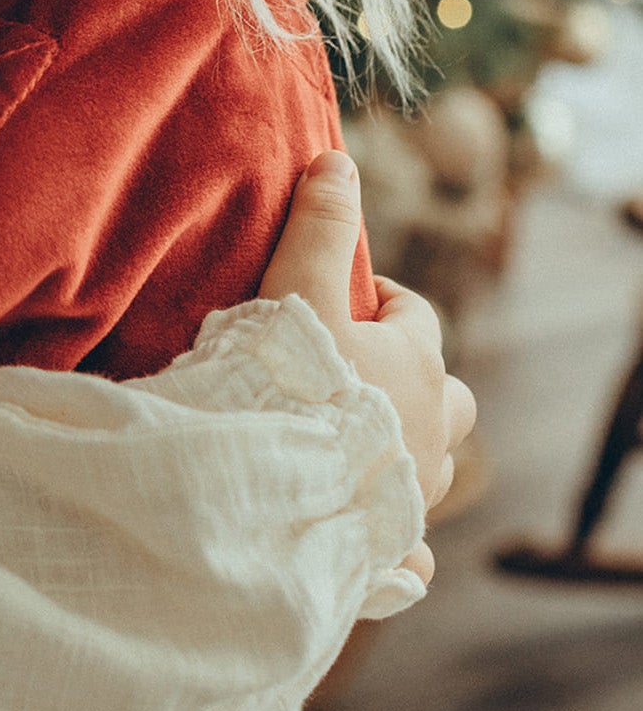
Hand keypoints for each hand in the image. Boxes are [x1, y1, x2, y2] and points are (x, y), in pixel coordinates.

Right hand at [261, 151, 475, 586]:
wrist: (264, 485)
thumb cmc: (282, 382)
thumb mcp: (296, 287)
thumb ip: (317, 225)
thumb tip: (338, 161)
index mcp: (415, 366)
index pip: (417, 315)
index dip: (382, 299)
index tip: (341, 295)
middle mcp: (430, 431)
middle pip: (446, 396)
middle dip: (413, 380)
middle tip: (355, 374)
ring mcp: (413, 492)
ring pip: (429, 464)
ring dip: (403, 448)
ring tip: (349, 444)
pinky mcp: (388, 545)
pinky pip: (408, 548)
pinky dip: (396, 542)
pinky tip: (368, 539)